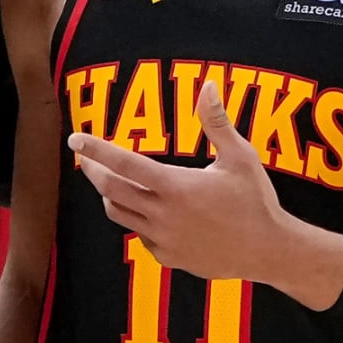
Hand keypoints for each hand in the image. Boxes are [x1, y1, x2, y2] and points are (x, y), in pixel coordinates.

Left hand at [69, 82, 342, 307]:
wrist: (268, 251)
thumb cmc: (256, 200)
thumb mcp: (240, 157)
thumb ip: (217, 122)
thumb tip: (208, 85)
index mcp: (177, 187)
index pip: (123, 164)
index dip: (95, 149)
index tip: (75, 138)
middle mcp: (163, 215)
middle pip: (110, 189)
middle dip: (92, 171)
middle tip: (84, 158)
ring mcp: (162, 239)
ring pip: (118, 214)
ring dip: (110, 194)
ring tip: (112, 180)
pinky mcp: (166, 257)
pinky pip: (139, 234)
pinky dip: (136, 218)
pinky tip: (149, 209)